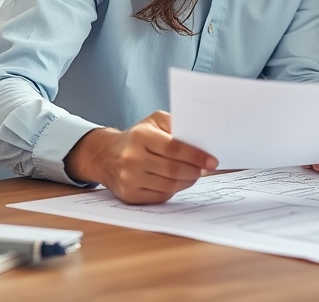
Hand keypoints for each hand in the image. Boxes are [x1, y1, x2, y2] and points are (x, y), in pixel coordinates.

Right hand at [64, 111, 216, 204]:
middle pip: (173, 170)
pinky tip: (178, 182)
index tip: (212, 161)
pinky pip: (160, 196)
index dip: (196, 156)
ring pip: (169, 185)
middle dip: (195, 170)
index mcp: (140, 136)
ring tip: (194, 174)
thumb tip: (200, 138)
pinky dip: (174, 190)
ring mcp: (129, 179)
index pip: (174, 148)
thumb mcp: (154, 122)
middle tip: (206, 168)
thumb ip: (175, 125)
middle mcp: (132, 158)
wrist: (106, 155)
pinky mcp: (129, 195)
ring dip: (187, 181)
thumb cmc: (137, 137)